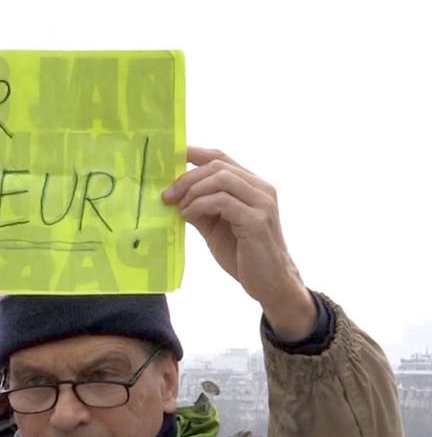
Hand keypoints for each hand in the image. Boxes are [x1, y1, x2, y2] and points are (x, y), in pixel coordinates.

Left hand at [162, 147, 315, 340]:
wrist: (270, 284)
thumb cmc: (243, 254)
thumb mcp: (215, 226)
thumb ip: (199, 208)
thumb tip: (172, 196)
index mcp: (252, 185)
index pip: (221, 157)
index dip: (195, 152)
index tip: (171, 156)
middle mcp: (261, 188)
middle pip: (217, 165)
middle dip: (186, 177)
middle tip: (167, 195)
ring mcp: (262, 203)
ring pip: (221, 178)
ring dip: (192, 190)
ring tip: (179, 207)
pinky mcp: (257, 220)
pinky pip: (222, 201)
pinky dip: (199, 205)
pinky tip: (188, 215)